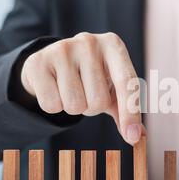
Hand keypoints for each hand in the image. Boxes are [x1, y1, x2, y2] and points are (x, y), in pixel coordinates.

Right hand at [21, 32, 142, 144]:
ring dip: (74, 108)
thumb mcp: (112, 88)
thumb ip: (127, 110)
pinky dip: (53, 106)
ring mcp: (62, 49)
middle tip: (86, 92)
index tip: (132, 137)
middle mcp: (90, 42)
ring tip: (71, 90)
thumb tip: (140, 136)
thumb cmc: (91, 77)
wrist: (52, 61)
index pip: (127, 83)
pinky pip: (51, 105)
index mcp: (113, 45)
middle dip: (92, 108)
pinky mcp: (38, 61)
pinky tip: (53, 88)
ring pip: (74, 105)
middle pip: (98, 101)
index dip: (131, 113)